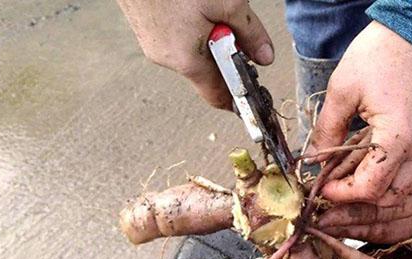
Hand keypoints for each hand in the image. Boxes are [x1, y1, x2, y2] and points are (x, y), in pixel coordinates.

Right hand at [116, 0, 273, 108]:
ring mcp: (153, 43)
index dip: (239, 96)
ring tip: (210, 7)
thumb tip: (265, 57)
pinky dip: (192, 26)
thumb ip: (250, 33)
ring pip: (192, 51)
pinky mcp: (146, 27)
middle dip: (226, 53)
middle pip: (208, 71)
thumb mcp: (227, 3)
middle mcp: (166, 58)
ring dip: (209, 36)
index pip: (218, 97)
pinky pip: (177, 37)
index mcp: (187, 60)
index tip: (255, 92)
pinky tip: (193, 4)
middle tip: (234, 26)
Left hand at [310, 21, 411, 217]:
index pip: (369, 188)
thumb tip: (314, 160)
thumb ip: (327, 131)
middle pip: (389, 193)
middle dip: (360, 194)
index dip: (343, 193)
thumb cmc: (380, 54)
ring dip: (386, 191)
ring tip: (364, 180)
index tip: (326, 187)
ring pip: (411, 188)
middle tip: (339, 182)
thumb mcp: (342, 90)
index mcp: (397, 137)